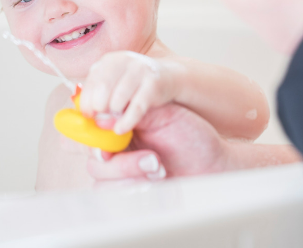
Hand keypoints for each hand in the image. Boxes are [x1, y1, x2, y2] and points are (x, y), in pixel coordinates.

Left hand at [80, 51, 182, 134]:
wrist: (170, 77)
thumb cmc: (136, 85)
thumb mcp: (115, 83)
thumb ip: (99, 95)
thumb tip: (83, 116)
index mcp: (110, 61)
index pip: (90, 84)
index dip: (86, 103)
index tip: (88, 116)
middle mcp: (124, 61)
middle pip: (101, 92)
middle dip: (99, 110)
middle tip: (102, 119)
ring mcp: (140, 70)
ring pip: (117, 102)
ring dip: (114, 115)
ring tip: (117, 118)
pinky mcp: (154, 84)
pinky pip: (135, 108)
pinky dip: (126, 122)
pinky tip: (121, 129)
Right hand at [87, 103, 228, 182]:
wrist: (214, 162)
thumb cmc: (193, 136)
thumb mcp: (167, 114)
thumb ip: (134, 111)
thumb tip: (103, 116)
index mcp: (122, 120)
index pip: (89, 124)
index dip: (88, 130)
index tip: (103, 132)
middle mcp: (117, 144)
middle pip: (91, 153)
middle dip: (118, 158)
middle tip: (150, 158)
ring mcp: (121, 167)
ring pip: (100, 174)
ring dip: (129, 171)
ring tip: (159, 166)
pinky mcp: (127, 187)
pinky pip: (112, 191)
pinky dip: (133, 185)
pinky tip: (157, 179)